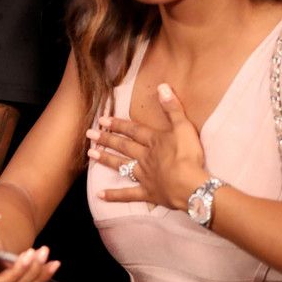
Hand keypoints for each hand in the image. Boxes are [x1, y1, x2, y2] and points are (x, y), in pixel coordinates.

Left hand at [88, 84, 207, 209]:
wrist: (191, 186)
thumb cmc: (189, 156)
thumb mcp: (184, 127)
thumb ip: (172, 108)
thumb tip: (162, 86)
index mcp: (153, 141)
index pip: (133, 130)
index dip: (118, 124)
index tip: (102, 120)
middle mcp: (144, 157)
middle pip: (123, 146)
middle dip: (106, 139)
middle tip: (89, 134)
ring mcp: (144, 176)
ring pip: (121, 166)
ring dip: (105, 159)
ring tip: (90, 154)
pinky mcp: (147, 193)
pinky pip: (128, 195)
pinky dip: (114, 196)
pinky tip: (99, 195)